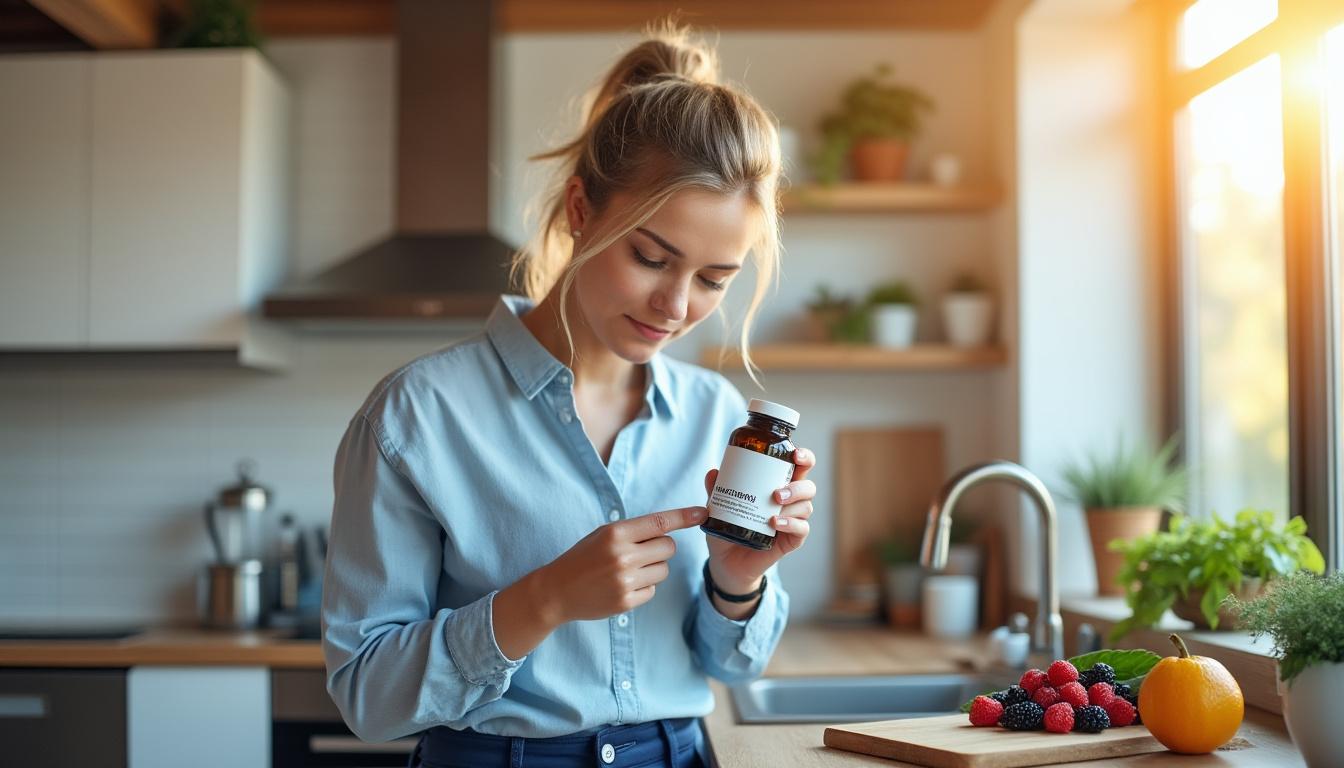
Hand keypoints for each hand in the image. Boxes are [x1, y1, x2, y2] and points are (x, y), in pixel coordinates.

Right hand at [536, 505, 706, 623]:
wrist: (557, 590)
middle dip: (661, 548)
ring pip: (664, 570)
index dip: (683, 517)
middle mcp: (622, 556)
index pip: (659, 522)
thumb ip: (634, 531)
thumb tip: (670, 529)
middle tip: (643, 551)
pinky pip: (653, 590)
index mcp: (616, 533)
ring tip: (629, 569)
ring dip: (653, 568)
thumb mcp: (604, 535)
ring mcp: (625, 580)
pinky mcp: (627, 601)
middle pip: (668, 547)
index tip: (702, 512)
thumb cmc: (584, 557)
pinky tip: (623, 585)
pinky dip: (643, 587)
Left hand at [703, 446, 816, 594]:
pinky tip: (775, 523)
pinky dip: (791, 524)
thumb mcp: (718, 506)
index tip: (795, 454)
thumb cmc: (728, 527)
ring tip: (775, 504)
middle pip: (808, 486)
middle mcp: (790, 502)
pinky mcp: (792, 540)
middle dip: (798, 486)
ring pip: (806, 506)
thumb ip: (716, 489)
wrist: (726, 560)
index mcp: (778, 485)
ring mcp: (793, 521)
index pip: (799, 467)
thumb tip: (714, 472)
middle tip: (777, 492)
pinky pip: (802, 529)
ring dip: (793, 503)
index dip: (804, 457)